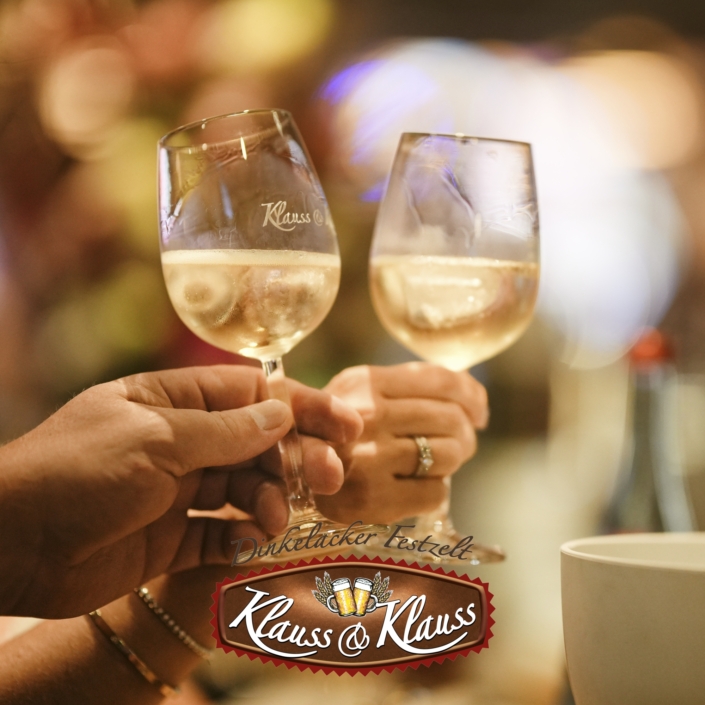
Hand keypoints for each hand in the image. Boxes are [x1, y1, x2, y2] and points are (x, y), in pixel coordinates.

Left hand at [0, 365, 361, 617]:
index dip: (302, 408)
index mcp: (176, 402)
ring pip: (248, 489)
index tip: (346, 425)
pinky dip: (242, 538)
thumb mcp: (156, 439)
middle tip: (328, 477)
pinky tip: (248, 542)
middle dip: (296, 457)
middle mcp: (184, 442)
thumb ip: (225, 430)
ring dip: (271, 501)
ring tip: (275, 518)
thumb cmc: (77, 471)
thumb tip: (283, 412)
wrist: (10, 544)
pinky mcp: (174, 537)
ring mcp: (180, 490)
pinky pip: (224, 533)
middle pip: (259, 443)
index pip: (254, 396)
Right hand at [317, 363, 487, 523]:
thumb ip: (406, 387)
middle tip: (460, 442)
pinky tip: (416, 487)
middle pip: (451, 419)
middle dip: (466, 433)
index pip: (441, 380)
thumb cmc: (333, 433)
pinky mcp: (372, 501)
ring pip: (449, 455)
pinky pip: (436, 492)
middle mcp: (366, 417)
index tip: (480, 410)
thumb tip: (473, 394)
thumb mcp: (357, 394)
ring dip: (452, 461)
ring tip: (436, 463)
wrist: (287, 478)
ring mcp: (369, 460)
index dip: (471, 395)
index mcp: (364, 383)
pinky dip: (435, 491)